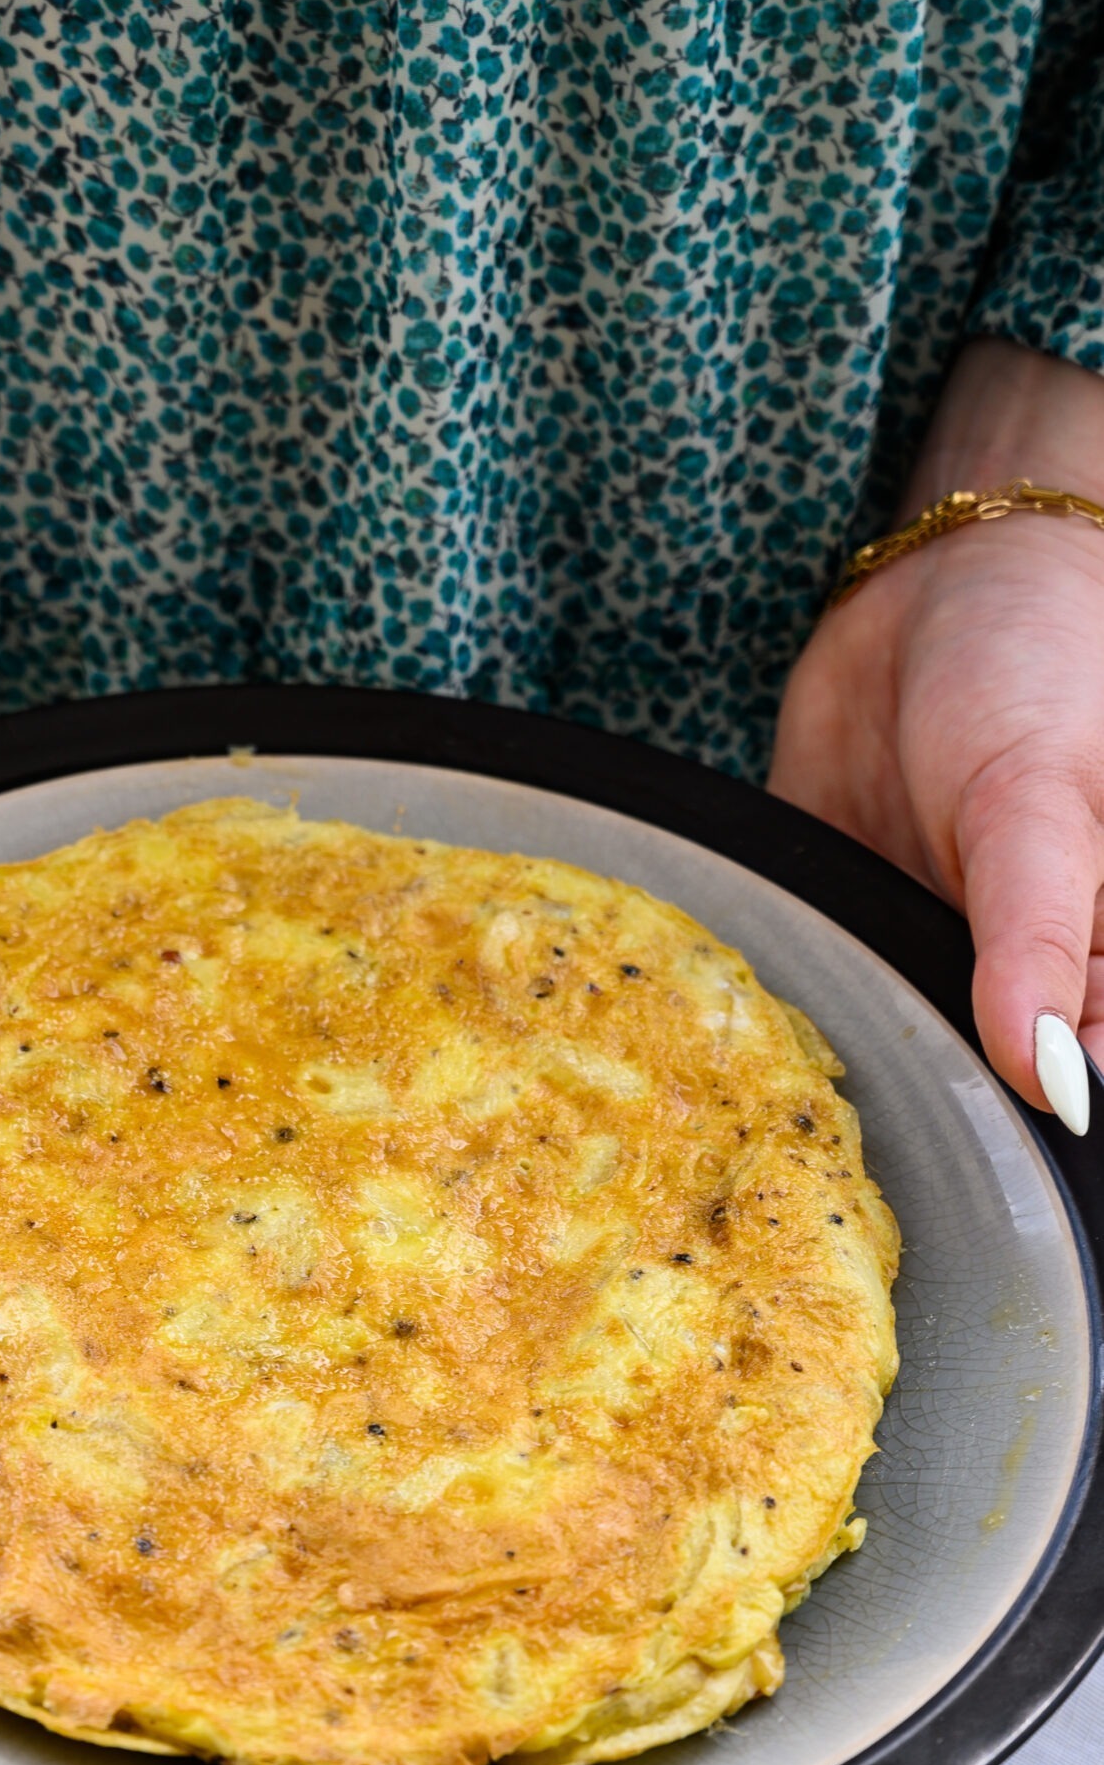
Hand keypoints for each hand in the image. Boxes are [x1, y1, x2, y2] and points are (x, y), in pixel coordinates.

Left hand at [770, 340, 1103, 1123]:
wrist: (943, 584)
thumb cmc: (1037, 675)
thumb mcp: (1041, 807)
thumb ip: (1042, 940)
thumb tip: (1057, 1086)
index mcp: (1085, 975)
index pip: (1064, 1090)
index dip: (1012, 1141)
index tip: (954, 1164)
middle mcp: (1004, 987)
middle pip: (958, 1096)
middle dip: (901, 1126)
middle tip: (814, 1180)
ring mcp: (911, 961)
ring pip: (867, 1055)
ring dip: (813, 1086)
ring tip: (743, 1131)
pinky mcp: (828, 927)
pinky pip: (789, 992)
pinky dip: (749, 1020)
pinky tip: (699, 1055)